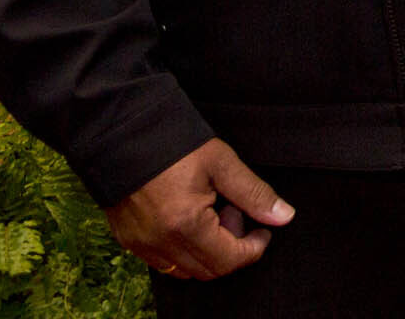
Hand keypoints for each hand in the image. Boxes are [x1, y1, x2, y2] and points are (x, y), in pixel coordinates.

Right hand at [104, 138, 293, 280]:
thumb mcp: (221, 163)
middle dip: (232, 248)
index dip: (253, 248)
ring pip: (185, 270)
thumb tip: (284, 216)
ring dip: (208, 251)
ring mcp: (141, 245)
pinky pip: (163, 261)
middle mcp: (160, 243)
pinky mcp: (128, 240)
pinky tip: (189, 217)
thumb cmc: (173, 143)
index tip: (263, 229)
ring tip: (214, 212)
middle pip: (208, 270)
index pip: (229, 261)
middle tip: (236, 213)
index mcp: (185, 225)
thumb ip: (254, 193)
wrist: (121, 134)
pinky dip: (184, 249)